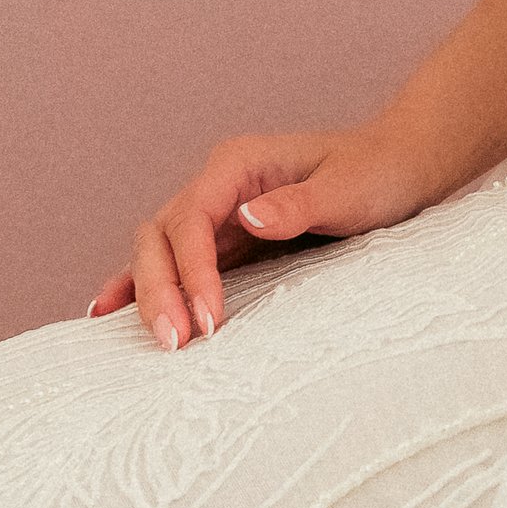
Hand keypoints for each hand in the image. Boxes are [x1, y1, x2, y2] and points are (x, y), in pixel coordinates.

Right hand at [87, 124, 442, 351]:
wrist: (397, 168)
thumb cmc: (375, 173)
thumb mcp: (346, 189)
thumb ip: (298, 204)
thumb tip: (246, 218)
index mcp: (237, 164)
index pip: (192, 218)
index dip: (192, 270)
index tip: (209, 318)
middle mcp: (217, 185)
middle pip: (161, 235)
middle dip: (160, 289)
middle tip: (175, 343)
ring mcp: (216, 213)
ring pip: (159, 251)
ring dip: (152, 294)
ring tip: (158, 342)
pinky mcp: (224, 240)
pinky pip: (173, 262)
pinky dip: (141, 285)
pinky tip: (109, 312)